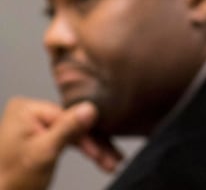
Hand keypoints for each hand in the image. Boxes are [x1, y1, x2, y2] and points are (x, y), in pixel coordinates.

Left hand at [0, 97, 121, 189]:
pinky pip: (68, 138)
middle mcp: (30, 113)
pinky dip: (82, 149)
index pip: (69, 117)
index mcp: (26, 110)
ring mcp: (35, 123)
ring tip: (109, 162)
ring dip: (93, 149)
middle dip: (93, 145)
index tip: (102, 152)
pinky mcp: (41, 134)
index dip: (88, 136)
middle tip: (110, 160)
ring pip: (74, 133)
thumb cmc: (11, 180)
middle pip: (74, 125)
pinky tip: (99, 156)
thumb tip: (90, 109)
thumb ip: (68, 129)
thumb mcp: (44, 153)